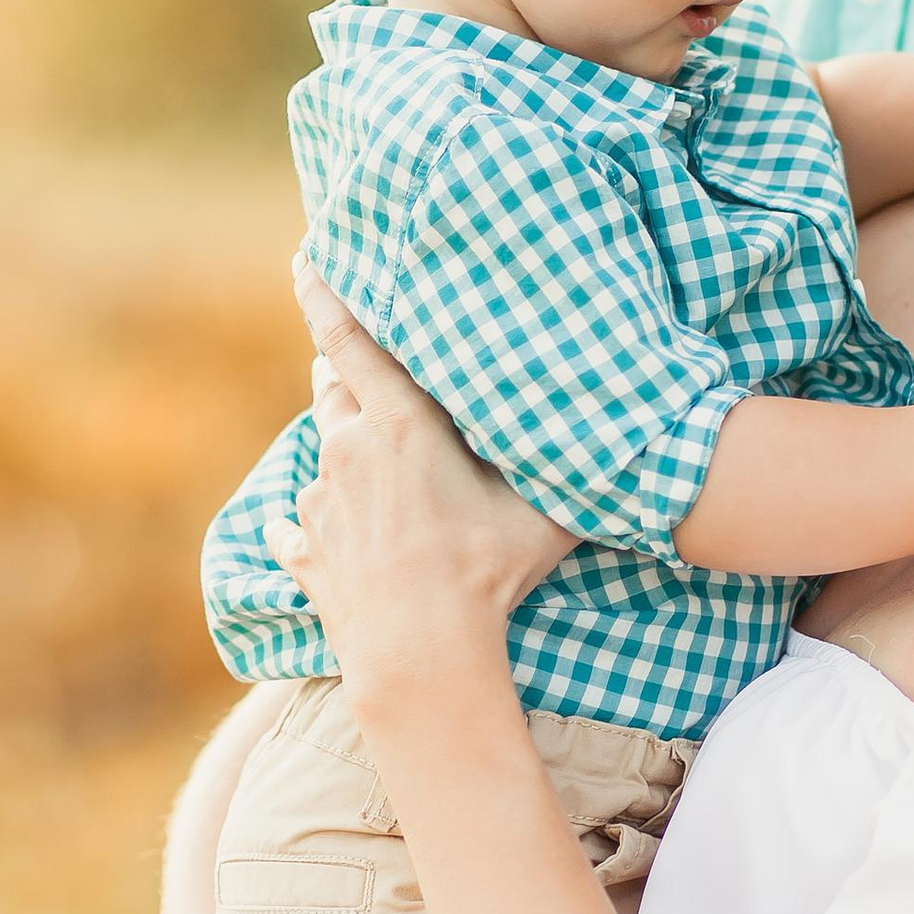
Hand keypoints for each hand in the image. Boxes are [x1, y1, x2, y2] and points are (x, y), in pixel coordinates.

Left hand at [265, 266, 571, 715]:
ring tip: (368, 458)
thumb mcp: (541, 511)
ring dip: (342, 447)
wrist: (419, 655)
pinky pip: (298, 524)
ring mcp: (319, 504)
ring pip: (322, 452)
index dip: (327, 294)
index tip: (305, 258)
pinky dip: (306, 521)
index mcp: (398, 425)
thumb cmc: (487, 574)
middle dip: (342, 369)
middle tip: (358, 360)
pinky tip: (303, 530)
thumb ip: (561, 466)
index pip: (351, 339)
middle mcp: (346, 452)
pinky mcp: (306, 552)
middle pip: (331, 387)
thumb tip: (615, 436)